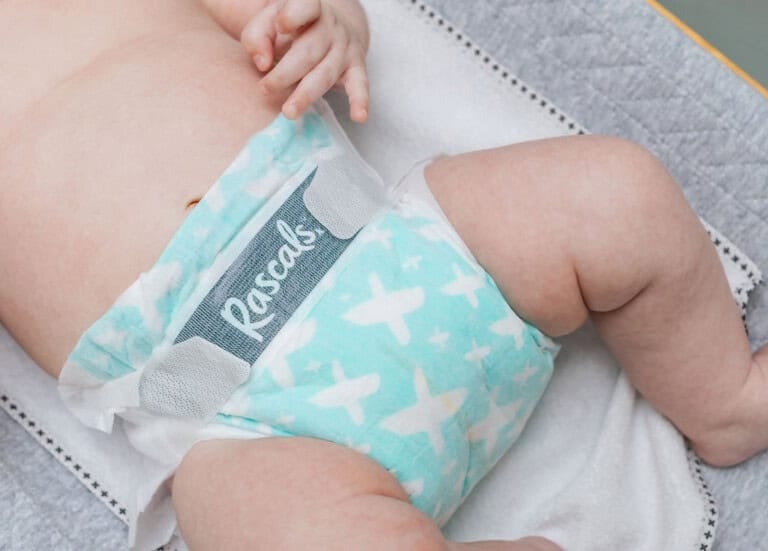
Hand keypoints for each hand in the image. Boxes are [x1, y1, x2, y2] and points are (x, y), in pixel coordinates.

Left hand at [241, 0, 369, 121]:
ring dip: (306, 95)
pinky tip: (359, 117)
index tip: (280, 26)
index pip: (306, 7)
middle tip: (265, 90)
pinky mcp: (356, 69)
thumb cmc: (293, 28)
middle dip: (285, 73)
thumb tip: (262, 63)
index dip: (294, 15)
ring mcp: (345, 48)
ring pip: (326, 73)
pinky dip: (360, 101)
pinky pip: (360, 85)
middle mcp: (330, 26)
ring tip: (289, 112)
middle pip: (308, 51)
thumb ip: (258, 36)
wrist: (332, 28)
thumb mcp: (270, 22)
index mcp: (308, 8)